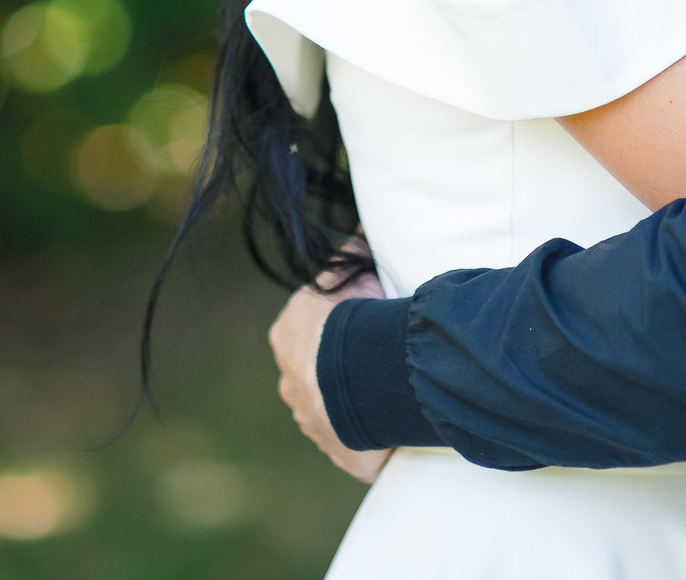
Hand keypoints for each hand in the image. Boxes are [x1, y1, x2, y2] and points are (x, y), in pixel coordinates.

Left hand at [269, 263, 390, 484]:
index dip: (335, 330)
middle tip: (377, 364)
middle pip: (316, 378)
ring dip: (357, 408)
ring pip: (334, 414)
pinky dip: (376, 443)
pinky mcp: (341, 453)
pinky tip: (397, 432)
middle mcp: (291, 384)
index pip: (306, 334)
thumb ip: (349, 257)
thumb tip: (356, 233)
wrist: (357, 373)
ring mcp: (313, 422)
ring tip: (390, 397)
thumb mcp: (347, 274)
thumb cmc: (351, 319)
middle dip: (341, 373)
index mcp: (288, 339)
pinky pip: (359, 449)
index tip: (362, 329)